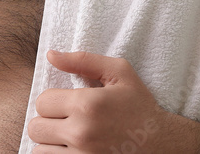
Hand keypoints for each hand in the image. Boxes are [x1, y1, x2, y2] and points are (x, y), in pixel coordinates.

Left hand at [28, 50, 172, 152]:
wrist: (163, 144)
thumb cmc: (140, 106)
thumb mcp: (119, 73)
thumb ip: (83, 60)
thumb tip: (50, 55)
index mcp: (87, 104)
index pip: (42, 102)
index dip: (53, 101)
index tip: (68, 104)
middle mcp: (81, 132)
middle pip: (36, 127)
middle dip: (49, 122)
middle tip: (67, 121)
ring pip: (39, 150)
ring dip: (51, 143)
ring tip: (70, 138)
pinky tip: (73, 150)